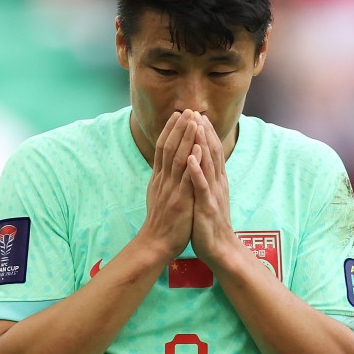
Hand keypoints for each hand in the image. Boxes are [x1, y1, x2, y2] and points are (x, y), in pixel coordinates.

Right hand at [139, 110, 202, 259]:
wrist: (156, 244)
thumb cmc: (161, 223)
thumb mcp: (158, 196)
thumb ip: (162, 180)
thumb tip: (163, 167)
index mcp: (159, 179)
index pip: (163, 148)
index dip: (170, 130)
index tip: (178, 115)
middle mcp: (164, 180)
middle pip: (169, 147)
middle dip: (179, 127)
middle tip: (188, 109)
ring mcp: (171, 189)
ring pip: (178, 158)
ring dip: (186, 138)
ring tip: (194, 120)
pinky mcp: (180, 200)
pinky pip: (186, 177)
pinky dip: (192, 160)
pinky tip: (198, 147)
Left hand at [187, 115, 234, 263]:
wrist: (220, 249)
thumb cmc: (211, 223)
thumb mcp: (209, 196)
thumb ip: (207, 180)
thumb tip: (202, 165)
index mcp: (216, 181)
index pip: (212, 152)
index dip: (206, 133)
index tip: (199, 116)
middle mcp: (217, 183)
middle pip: (212, 152)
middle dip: (204, 132)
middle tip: (197, 112)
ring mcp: (213, 194)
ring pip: (208, 164)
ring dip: (202, 144)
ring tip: (196, 126)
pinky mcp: (207, 206)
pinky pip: (201, 186)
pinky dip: (197, 171)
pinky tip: (191, 158)